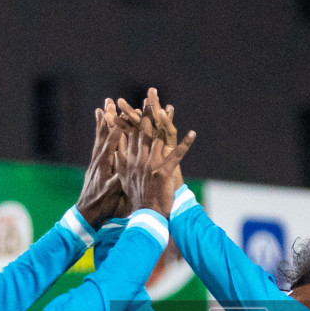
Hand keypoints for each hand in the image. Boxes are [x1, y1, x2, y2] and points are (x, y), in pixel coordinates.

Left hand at [76, 100, 126, 226]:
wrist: (86, 213)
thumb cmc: (103, 204)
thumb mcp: (113, 193)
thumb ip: (119, 178)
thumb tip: (125, 166)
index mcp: (105, 164)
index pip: (112, 140)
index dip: (117, 125)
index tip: (123, 111)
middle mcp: (98, 159)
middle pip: (103, 133)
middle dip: (107, 117)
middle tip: (108, 102)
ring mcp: (95, 162)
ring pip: (99, 137)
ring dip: (102, 122)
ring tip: (102, 108)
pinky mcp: (94, 166)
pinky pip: (98, 145)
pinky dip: (100, 134)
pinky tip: (100, 129)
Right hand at [121, 91, 195, 216]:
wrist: (144, 216)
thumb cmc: (136, 199)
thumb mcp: (123, 178)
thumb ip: (121, 162)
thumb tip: (116, 151)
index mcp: (131, 159)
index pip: (132, 133)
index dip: (135, 117)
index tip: (137, 104)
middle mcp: (140, 159)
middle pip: (144, 130)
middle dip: (148, 112)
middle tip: (151, 95)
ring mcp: (151, 164)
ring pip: (159, 138)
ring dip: (165, 121)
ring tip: (169, 107)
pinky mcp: (164, 172)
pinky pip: (177, 155)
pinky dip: (185, 144)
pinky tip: (193, 133)